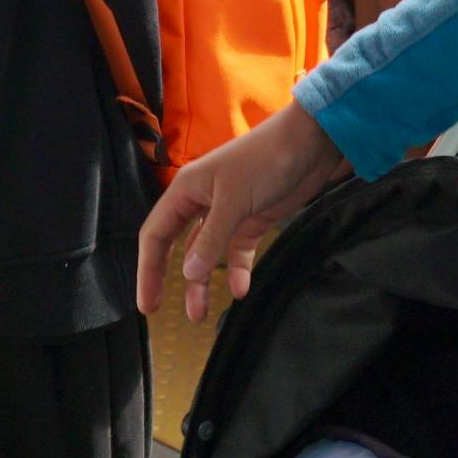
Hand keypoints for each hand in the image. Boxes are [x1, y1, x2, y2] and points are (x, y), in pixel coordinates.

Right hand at [136, 105, 350, 318]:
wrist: (312, 142)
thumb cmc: (266, 159)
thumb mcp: (234, 199)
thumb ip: (211, 238)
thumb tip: (189, 273)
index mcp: (187, 189)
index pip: (155, 234)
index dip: (147, 268)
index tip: (145, 302)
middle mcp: (202, 201)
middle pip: (175, 246)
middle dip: (166, 278)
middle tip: (155, 310)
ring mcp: (228, 212)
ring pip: (206, 253)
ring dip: (202, 282)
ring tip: (199, 315)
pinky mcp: (253, 219)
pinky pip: (237, 250)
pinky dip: (237, 270)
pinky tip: (240, 290)